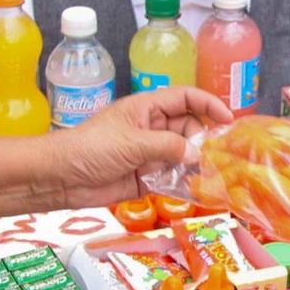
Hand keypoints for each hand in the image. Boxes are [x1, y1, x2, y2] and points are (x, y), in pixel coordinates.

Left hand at [45, 87, 232, 208]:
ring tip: (213, 175)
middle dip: (204, 141)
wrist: (61, 178)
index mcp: (147, 109)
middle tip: (218, 157)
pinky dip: (185, 184)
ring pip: (184, 156)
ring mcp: (150, 154)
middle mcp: (151, 129)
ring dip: (196, 165)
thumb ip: (168, 147)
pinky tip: (196, 190)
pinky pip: (173, 179)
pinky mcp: (147, 179)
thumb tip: (198, 154)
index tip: (228, 119)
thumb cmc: (90, 148)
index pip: (185, 99)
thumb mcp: (132, 142)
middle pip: (189, 130)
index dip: (208, 105)